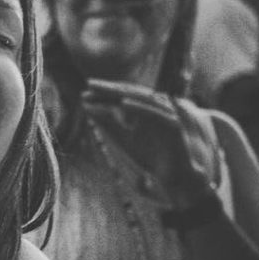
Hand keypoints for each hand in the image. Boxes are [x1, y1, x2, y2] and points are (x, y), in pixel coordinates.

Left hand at [82, 79, 219, 206]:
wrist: (173, 176)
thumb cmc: (149, 157)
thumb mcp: (122, 138)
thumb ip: (108, 123)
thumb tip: (86, 107)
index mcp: (145, 110)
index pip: (123, 96)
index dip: (104, 93)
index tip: (84, 93)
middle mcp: (156, 108)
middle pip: (131, 93)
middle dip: (110, 88)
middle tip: (89, 84)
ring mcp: (167, 114)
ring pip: (143, 99)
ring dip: (123, 94)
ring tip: (104, 90)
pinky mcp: (174, 125)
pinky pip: (155, 114)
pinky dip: (139, 108)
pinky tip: (123, 104)